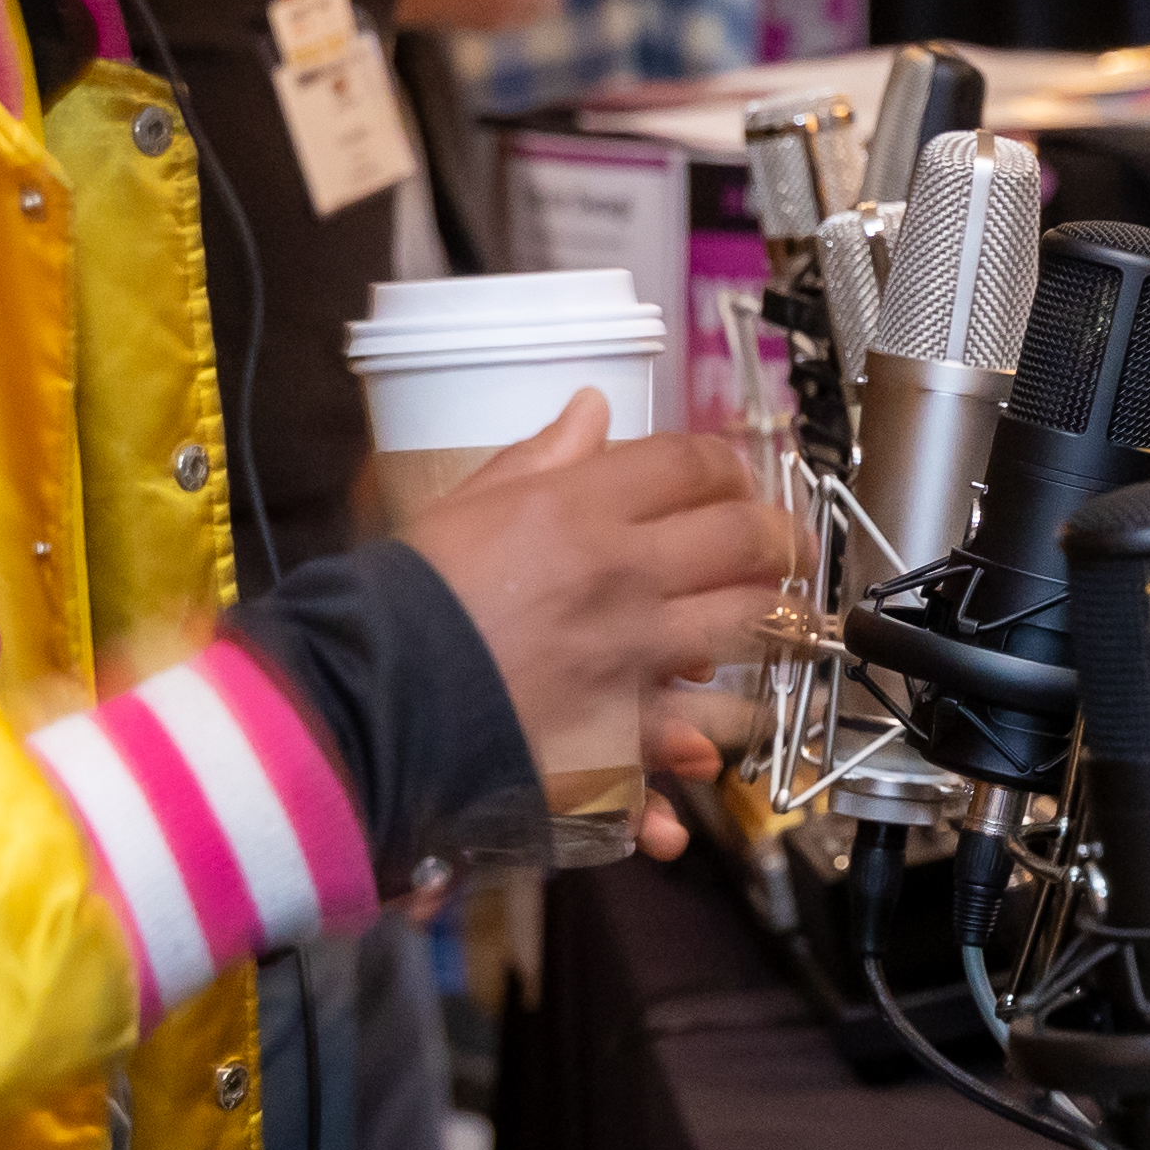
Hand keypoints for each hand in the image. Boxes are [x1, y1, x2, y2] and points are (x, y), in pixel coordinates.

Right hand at [395, 397, 798, 796]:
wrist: (367, 695)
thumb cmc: (408, 598)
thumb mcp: (470, 504)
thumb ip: (543, 457)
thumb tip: (592, 410)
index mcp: (582, 508)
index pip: (694, 464)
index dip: (729, 468)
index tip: (736, 483)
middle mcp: (625, 573)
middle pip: (748, 538)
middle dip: (782, 540)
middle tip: (782, 549)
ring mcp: (635, 651)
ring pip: (753, 627)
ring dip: (777, 626)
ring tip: (779, 627)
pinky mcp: (627, 724)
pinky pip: (700, 732)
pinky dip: (713, 739)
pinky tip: (711, 739)